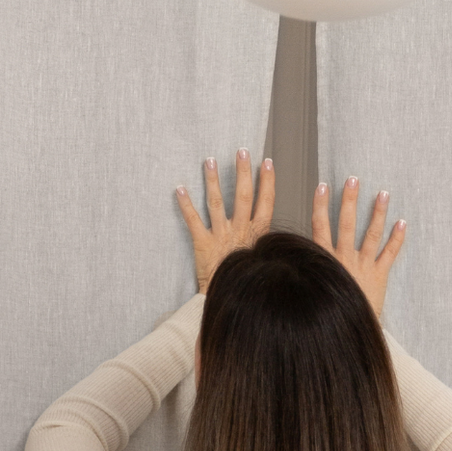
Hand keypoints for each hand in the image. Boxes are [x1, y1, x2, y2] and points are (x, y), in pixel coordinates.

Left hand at [176, 149, 275, 294]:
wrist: (232, 299)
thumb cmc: (247, 280)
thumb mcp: (264, 260)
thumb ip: (266, 243)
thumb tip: (272, 232)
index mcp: (257, 235)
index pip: (266, 202)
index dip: (267, 182)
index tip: (268, 163)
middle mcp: (240, 231)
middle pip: (244, 196)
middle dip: (244, 172)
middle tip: (242, 151)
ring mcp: (221, 236)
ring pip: (218, 203)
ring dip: (214, 180)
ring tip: (209, 161)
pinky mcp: (203, 244)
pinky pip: (193, 221)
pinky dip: (186, 204)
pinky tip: (179, 188)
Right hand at [311, 174, 407, 321]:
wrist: (344, 332)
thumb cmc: (325, 312)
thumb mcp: (308, 289)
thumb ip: (302, 271)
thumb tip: (284, 260)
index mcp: (324, 260)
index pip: (320, 227)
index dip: (320, 205)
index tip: (322, 187)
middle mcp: (344, 259)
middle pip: (346, 223)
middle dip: (349, 200)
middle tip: (353, 179)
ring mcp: (363, 266)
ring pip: (370, 234)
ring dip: (377, 212)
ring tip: (383, 193)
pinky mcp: (379, 276)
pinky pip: (390, 254)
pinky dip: (397, 238)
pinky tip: (403, 222)